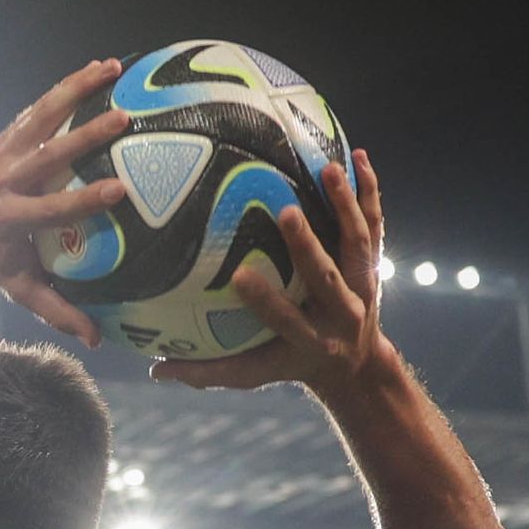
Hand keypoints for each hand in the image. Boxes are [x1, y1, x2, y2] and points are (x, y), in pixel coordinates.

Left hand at [0, 58, 133, 348]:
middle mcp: (7, 182)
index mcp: (11, 219)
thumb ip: (56, 311)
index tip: (119, 191)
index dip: (83, 202)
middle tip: (122, 118)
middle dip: (83, 136)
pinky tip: (97, 67)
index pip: (51, 210)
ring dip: (75, 89)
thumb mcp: (19, 288)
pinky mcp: (7, 138)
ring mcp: (5, 155)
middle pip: (47, 155)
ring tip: (112, 67)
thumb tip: (97, 341)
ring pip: (40, 117)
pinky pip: (38, 108)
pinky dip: (65, 87)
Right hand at [153, 147, 397, 394]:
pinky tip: (358, 155)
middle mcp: (341, 313)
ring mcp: (362, 286)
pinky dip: (368, 190)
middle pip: (326, 277)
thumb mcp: (254, 373)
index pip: (285, 319)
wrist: (356, 365)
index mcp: (309, 341)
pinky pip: (373, 223)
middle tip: (287, 212)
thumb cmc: (291, 363)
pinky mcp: (372, 263)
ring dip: (344, 205)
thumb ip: (207, 371)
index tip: (238, 276)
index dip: (265, 299)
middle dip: (308, 246)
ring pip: (356, 243)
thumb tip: (155, 369)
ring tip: (329, 168)